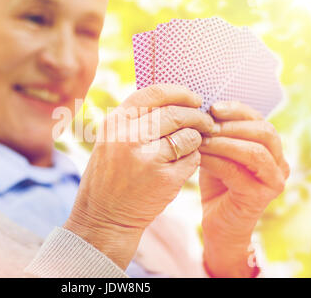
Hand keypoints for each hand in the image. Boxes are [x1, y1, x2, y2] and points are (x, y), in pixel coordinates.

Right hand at [64, 84, 214, 268]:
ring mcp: (147, 158)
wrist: (104, 217)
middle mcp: (129, 137)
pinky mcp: (164, 179)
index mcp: (115, 123)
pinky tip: (181, 166)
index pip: (154, 93)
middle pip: (176, 113)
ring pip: (188, 136)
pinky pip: (192, 160)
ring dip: (196, 140)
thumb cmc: (109, 176)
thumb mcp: (110, 140)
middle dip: (198, 116)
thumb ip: (135, 120)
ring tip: (191, 147)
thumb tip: (174, 101)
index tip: (194, 99)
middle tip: (207, 123)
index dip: (180, 93)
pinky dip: (193, 160)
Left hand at [199, 101, 289, 276]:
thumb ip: (218, 136)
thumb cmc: (218, 185)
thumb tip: (202, 112)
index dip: (237, 110)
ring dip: (224, 142)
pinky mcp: (259, 196)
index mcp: (271, 149)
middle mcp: (279, 163)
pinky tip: (198, 157)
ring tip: (201, 139)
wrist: (219, 222)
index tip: (212, 107)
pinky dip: (215, 160)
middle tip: (206, 124)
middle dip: (232, 124)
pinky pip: (236, 171)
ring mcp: (273, 181)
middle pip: (264, 132)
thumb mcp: (219, 154)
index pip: (260, 120)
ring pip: (254, 151)